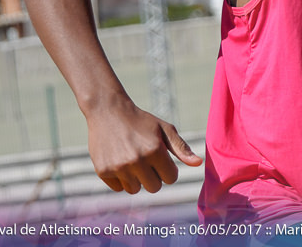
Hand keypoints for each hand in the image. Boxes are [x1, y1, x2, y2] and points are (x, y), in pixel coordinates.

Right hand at [85, 99, 202, 193]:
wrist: (108, 111)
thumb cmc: (140, 121)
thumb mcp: (164, 129)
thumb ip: (181, 148)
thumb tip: (198, 163)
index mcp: (154, 150)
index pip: (171, 178)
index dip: (168, 170)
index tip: (161, 159)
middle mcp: (136, 160)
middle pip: (154, 187)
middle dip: (154, 177)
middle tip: (147, 160)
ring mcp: (118, 167)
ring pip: (135, 190)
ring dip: (137, 179)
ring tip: (132, 160)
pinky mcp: (103, 171)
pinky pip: (119, 188)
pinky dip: (121, 179)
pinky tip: (119, 161)